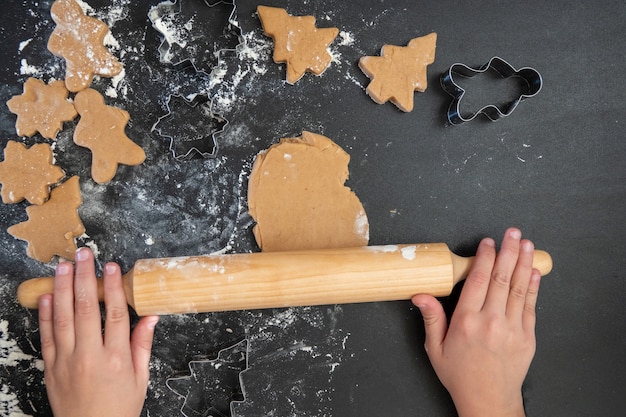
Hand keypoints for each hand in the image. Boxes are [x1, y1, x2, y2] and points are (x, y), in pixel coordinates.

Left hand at [38, 247, 158, 416]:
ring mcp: (67, 361)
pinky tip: (47, 295)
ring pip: (64, 316)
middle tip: (84, 255)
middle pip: (88, 308)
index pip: (116, 314)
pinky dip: (45, 314)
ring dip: (63, 288)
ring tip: (64, 266)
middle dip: (85, 277)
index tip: (112, 267)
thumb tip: (151, 317)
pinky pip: (47, 335)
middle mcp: (90, 356)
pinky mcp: (51, 367)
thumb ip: (143, 346)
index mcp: (116, 359)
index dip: (114, 287)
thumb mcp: (140, 379)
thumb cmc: (118, 409)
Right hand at [412, 228, 540, 416]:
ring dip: (523, 262)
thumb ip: (431, 318)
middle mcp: (491, 322)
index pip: (478, 280)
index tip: (488, 242)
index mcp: (466, 322)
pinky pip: (531, 306)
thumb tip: (420, 295)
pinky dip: (533, 286)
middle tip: (513, 232)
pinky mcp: (527, 337)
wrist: (488, 401)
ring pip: (519, 288)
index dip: (484, 258)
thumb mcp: (435, 348)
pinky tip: (533, 271)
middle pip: (502, 278)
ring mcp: (512, 329)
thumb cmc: (460, 375)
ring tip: (527, 244)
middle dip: (508, 251)